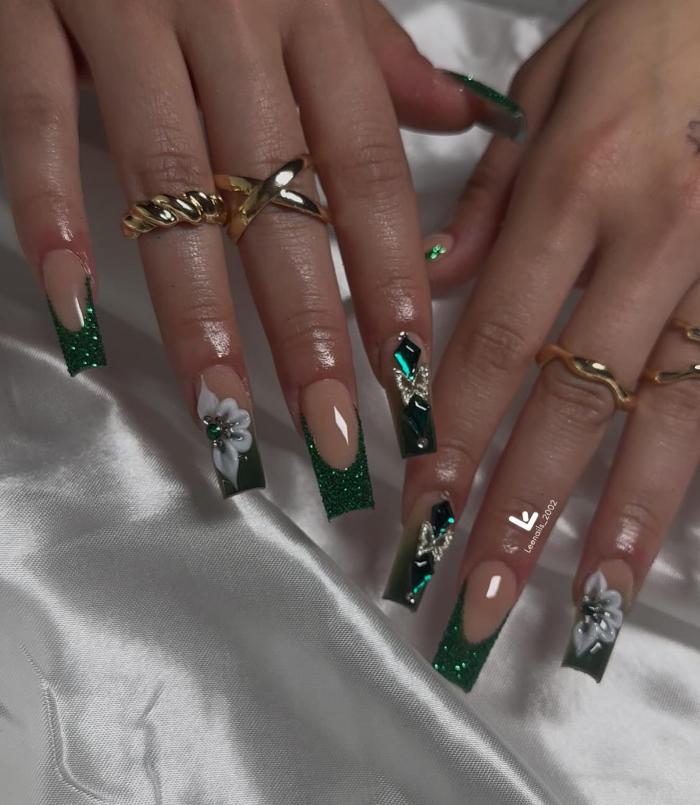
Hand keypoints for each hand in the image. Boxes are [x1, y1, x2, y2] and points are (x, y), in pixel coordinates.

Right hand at [0, 0, 523, 512]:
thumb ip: (378, 57)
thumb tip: (455, 118)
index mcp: (312, 20)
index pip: (369, 171)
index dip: (392, 277)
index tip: (407, 374)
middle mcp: (232, 22)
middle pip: (279, 200)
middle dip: (307, 327)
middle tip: (329, 431)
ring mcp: (128, 15)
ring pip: (169, 181)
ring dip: (195, 306)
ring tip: (219, 408)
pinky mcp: (33, 10)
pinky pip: (37, 118)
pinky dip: (51, 210)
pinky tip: (74, 305)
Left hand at [389, 0, 699, 685]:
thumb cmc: (641, 39)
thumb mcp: (544, 92)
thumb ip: (486, 199)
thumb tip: (429, 287)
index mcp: (579, 182)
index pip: (498, 336)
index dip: (457, 429)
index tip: (421, 504)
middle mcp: (655, 237)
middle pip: (573, 400)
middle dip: (521, 508)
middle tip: (477, 596)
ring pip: (664, 419)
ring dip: (613, 522)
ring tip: (574, 605)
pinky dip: (684, 478)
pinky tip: (651, 542)